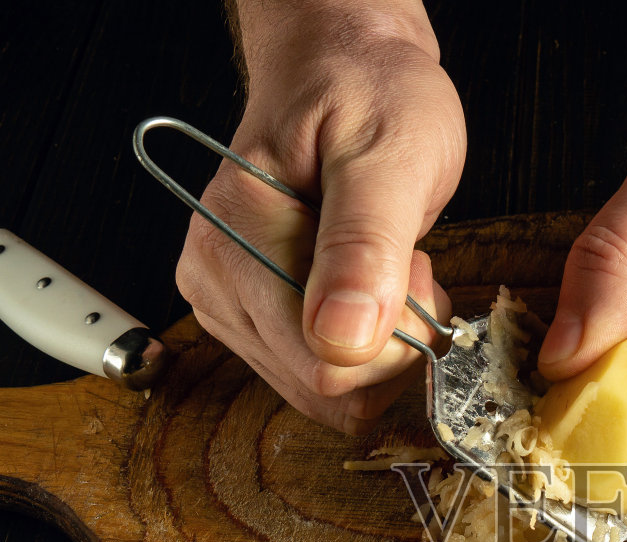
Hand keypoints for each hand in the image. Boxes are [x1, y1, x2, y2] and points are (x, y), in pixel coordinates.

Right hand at [176, 5, 464, 433]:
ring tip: (384, 260)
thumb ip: (365, 246)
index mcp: (233, 245)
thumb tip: (341, 338)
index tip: (410, 267)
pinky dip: (365, 343)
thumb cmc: (366, 92)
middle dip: (390, 341)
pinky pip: (323, 375)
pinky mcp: (252, 319)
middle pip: (325, 387)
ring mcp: (229, 305)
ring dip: (380, 342)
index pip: (327, 366)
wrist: (342, 66)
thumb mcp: (388, 153)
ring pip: (326, 389)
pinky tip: (369, 282)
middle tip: (402, 260)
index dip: (395, 337)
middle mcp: (215, 284)